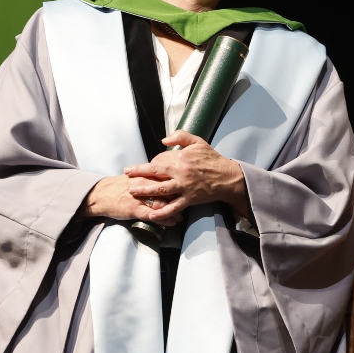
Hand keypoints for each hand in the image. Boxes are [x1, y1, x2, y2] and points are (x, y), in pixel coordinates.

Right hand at [80, 175, 181, 225]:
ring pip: (161, 203)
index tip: (188, 186)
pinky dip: (164, 219)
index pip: (166, 176)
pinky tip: (172, 222)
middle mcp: (144, 185)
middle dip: (180, 196)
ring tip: (182, 215)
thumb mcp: (135, 177)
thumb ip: (150, 176)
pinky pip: (152, 215)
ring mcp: (139, 197)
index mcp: (145, 175)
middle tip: (189, 202)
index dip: (178, 181)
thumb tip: (166, 177)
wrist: (101, 194)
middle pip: (167, 189)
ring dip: (174, 210)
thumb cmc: (119, 186)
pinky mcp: (134, 209)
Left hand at [124, 131, 249, 221]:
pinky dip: (162, 212)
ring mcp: (184, 187)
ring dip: (145, 191)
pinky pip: (174, 207)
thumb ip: (180, 137)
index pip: (160, 159)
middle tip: (127, 174)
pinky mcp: (189, 199)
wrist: (227, 177)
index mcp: (181, 158)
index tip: (146, 166)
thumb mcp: (198, 142)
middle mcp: (180, 173)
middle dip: (139, 173)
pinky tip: (151, 215)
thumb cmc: (212, 159)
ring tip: (132, 191)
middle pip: (155, 173)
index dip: (152, 162)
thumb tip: (163, 140)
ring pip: (161, 190)